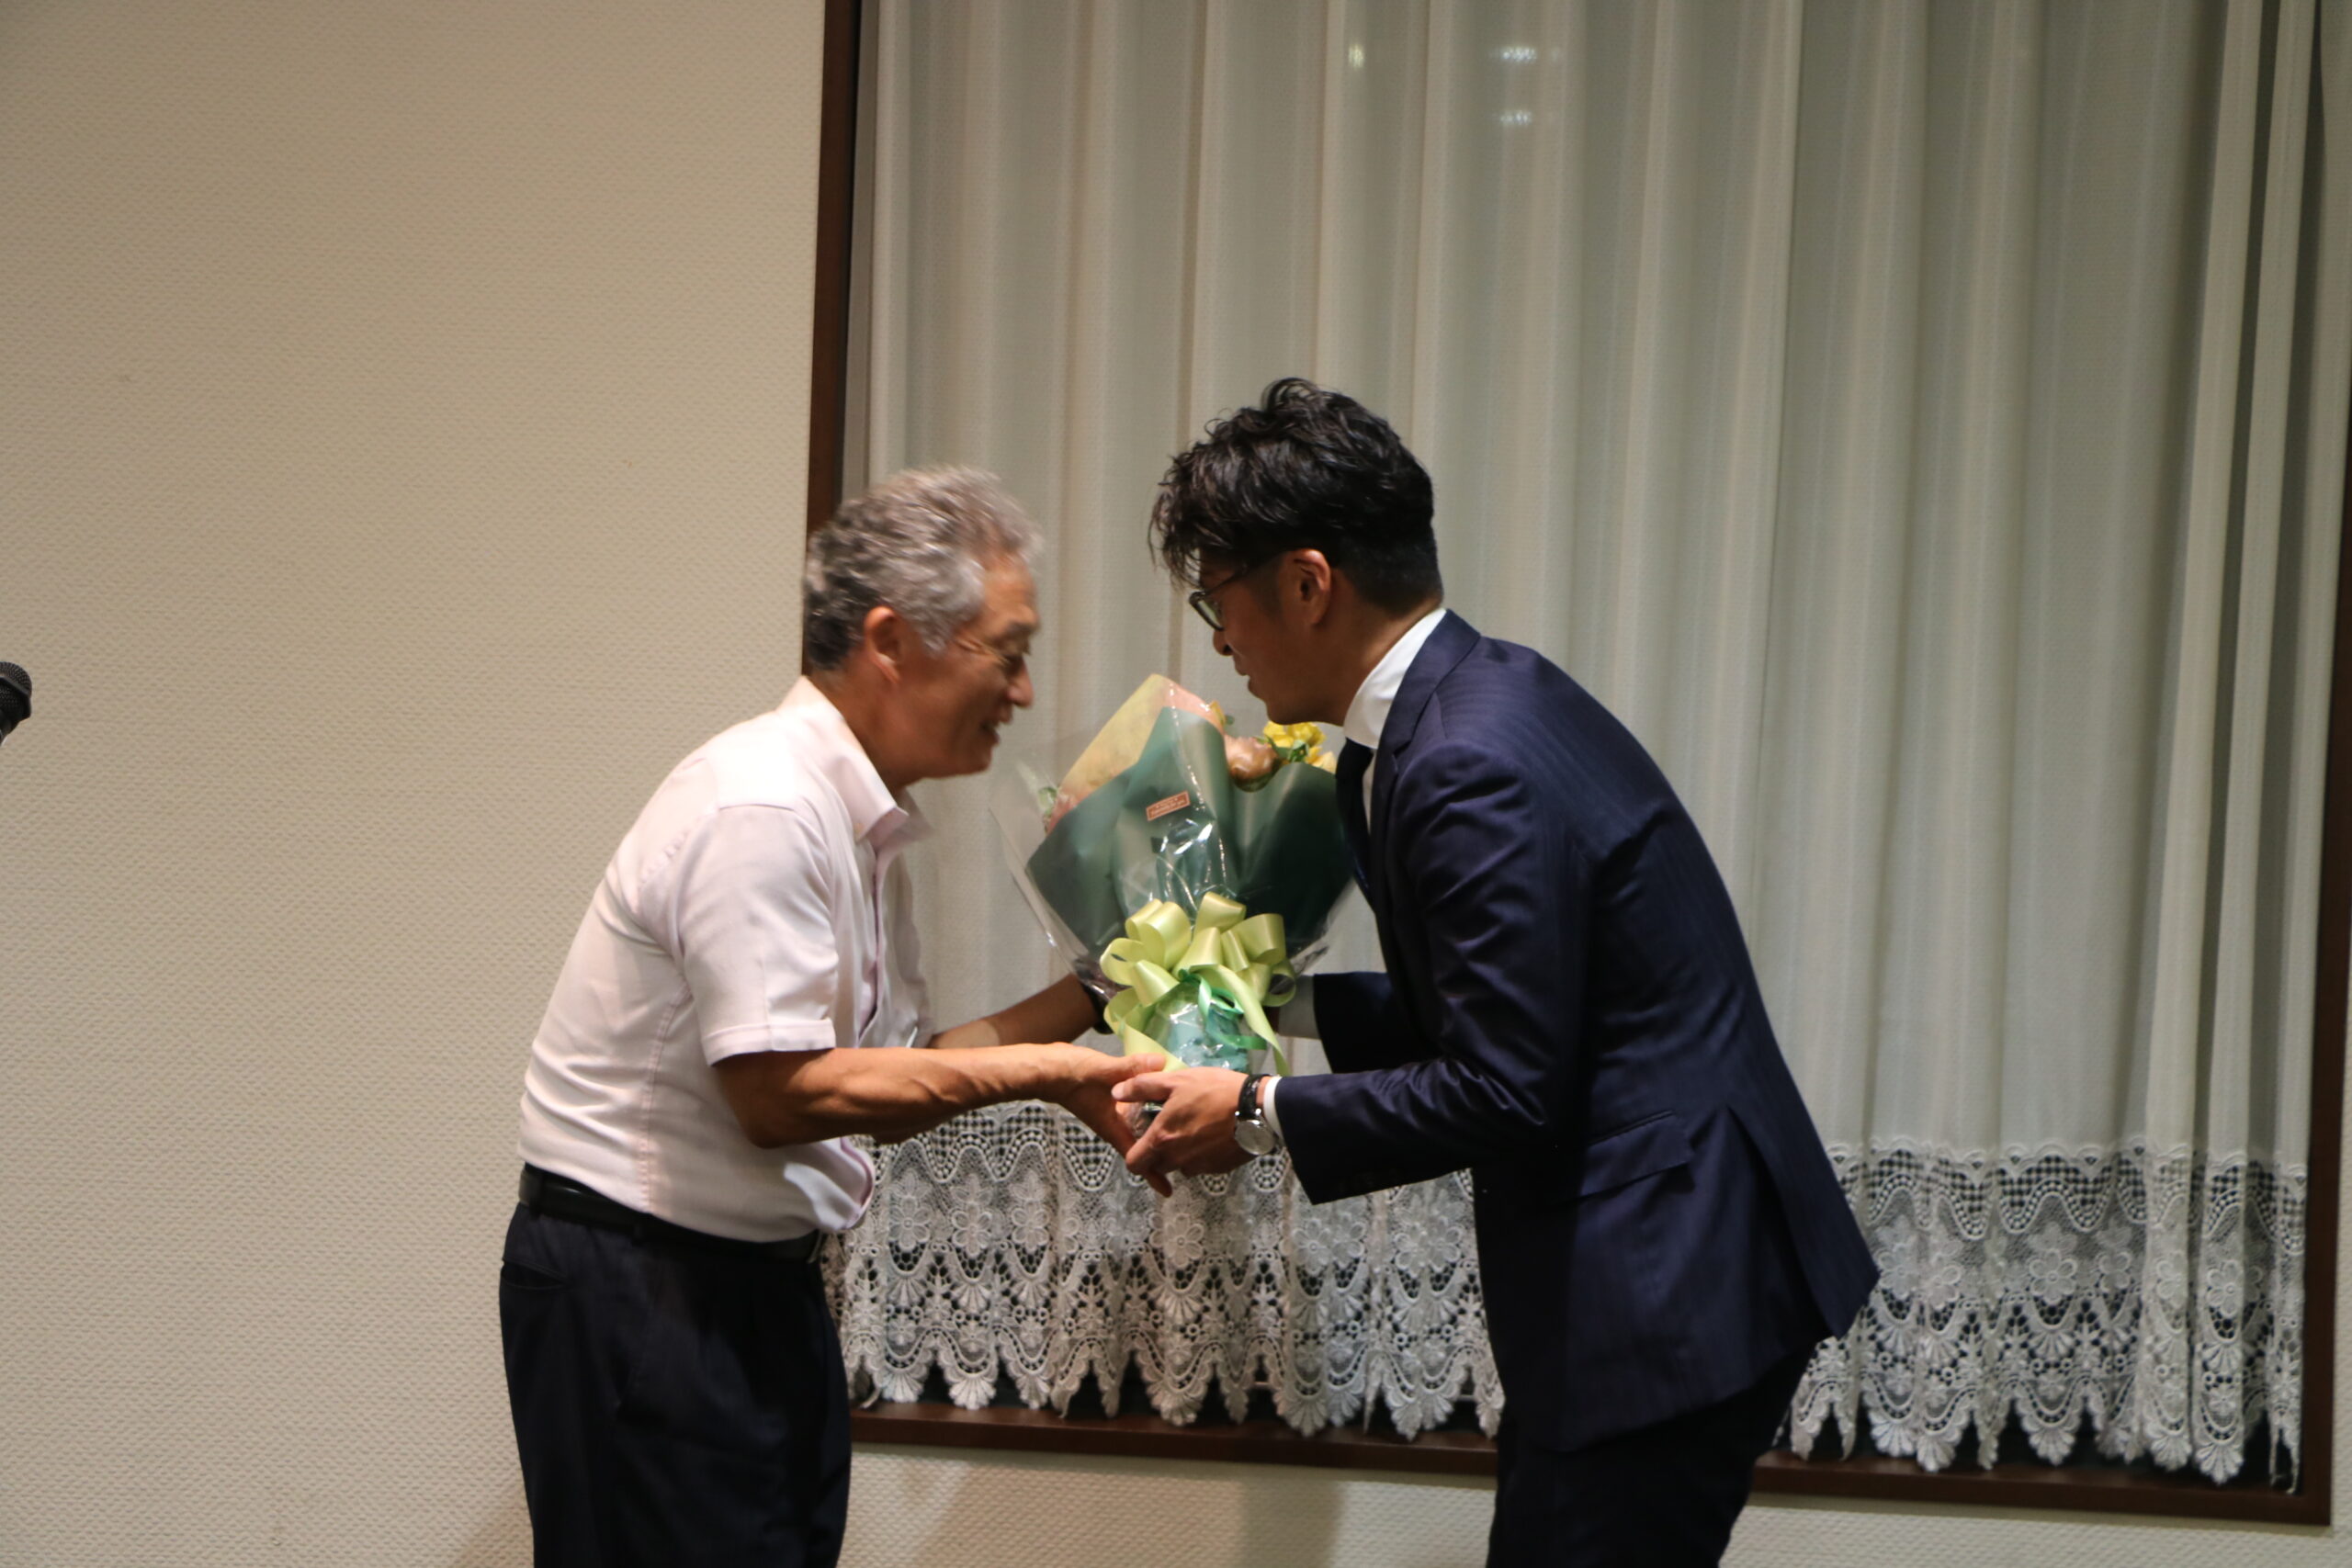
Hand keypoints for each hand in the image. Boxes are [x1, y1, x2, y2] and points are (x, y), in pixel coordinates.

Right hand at [1045, 1046, 1174, 1195]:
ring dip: (1158, 1130)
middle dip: (1162, 1152)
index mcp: (1113, 1125)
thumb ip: (1130, 1069)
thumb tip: (1161, 1063)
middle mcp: (1115, 1122)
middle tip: (1188, 1156)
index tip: (1167, 1192)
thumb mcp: (1101, 1070)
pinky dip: (1151, 1105)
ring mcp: (1114, 1111)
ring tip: (1183, 1130)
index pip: (1136, 1154)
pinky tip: (1165, 1097)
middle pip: (1142, 1144)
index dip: (1151, 1174)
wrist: (1047, 1069)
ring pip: (1141, 1126)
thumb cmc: (1069, 1076)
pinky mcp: (1113, 1098)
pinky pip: (1137, 1108)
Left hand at [1112, 1066, 1251, 1185]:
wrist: (1257, 1109)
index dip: (1134, 1154)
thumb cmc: (1214, 1091)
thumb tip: (1116, 1093)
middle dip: (1159, 1152)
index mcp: (1162, 1140)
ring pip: (1181, 1166)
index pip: (1134, 1164)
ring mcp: (1200, 1167)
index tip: (1142, 1139)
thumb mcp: (1176, 1081)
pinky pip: (1202, 1165)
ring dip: (1182, 1153)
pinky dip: (1203, 1153)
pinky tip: (1213, 1133)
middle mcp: (1178, 1160)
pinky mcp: (1219, 1169)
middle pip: (1158, 1165)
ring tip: (1195, 1127)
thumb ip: (1141, 1087)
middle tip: (1171, 1128)